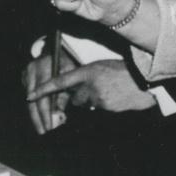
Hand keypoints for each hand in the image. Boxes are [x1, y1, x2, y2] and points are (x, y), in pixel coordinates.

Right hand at [22, 52, 75, 134]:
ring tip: (41, 129)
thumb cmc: (67, 64)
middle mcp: (32, 70)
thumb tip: (59, 115)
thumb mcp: (71, 76)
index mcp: (45, 68)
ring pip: (29, 100)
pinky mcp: (24, 78)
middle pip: (33, 100)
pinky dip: (34, 108)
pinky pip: (29, 97)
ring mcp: (26, 74)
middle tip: (44, 132)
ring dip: (35, 116)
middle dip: (38, 118)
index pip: (44, 96)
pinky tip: (39, 119)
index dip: (46, 113)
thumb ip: (65, 94)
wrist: (56, 51)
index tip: (50, 126)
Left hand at [27, 59, 155, 120]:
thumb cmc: (125, 71)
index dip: (43, 89)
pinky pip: (97, 109)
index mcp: (88, 71)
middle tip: (96, 87)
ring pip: (86, 104)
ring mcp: (99, 98)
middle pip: (74, 97)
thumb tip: (76, 86)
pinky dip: (102, 104)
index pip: (60, 82)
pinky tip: (114, 97)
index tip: (30, 96)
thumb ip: (87, 75)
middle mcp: (91, 86)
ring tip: (108, 91)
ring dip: (92, 100)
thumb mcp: (103, 66)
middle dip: (79, 95)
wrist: (146, 81)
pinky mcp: (106, 108)